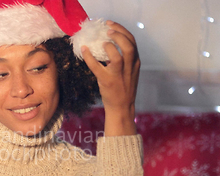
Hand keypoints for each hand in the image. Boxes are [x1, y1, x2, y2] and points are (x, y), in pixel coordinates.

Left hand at [81, 20, 139, 135]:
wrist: (121, 107)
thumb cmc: (123, 88)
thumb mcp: (129, 72)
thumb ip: (124, 59)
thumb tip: (109, 45)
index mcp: (135, 63)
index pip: (133, 42)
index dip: (122, 31)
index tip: (111, 25)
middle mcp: (129, 67)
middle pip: (129, 46)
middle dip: (118, 34)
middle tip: (107, 30)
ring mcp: (118, 75)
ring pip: (118, 57)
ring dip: (109, 46)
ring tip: (101, 41)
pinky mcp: (107, 81)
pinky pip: (97, 67)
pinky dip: (89, 57)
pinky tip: (84, 50)